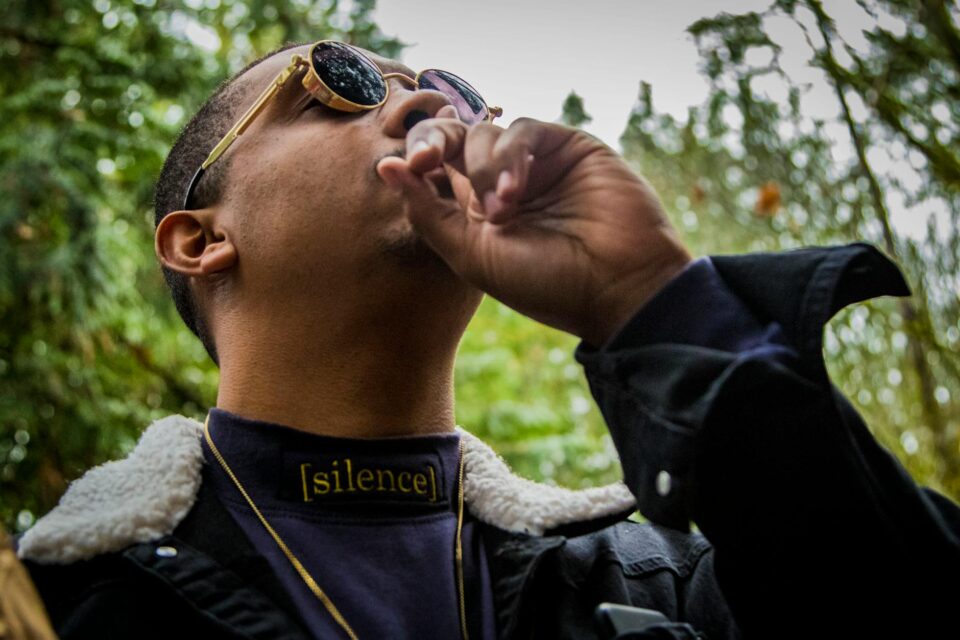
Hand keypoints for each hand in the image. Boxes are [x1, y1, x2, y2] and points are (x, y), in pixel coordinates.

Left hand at [376, 106, 691, 346]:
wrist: (615, 286)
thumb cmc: (544, 283)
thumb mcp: (471, 255)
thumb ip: (427, 211)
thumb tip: (385, 166)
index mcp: (474, 210)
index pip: (434, 164)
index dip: (418, 155)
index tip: (409, 165)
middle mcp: (502, 182)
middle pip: (454, 136)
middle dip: (435, 141)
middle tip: (427, 159)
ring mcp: (535, 164)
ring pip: (486, 133)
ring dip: (483, 168)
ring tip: (503, 211)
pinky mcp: (567, 147)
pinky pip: (523, 131)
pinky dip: (511, 155)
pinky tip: (516, 190)